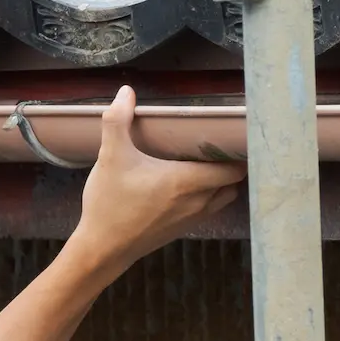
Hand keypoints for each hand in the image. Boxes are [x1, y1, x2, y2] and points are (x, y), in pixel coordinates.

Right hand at [73, 86, 245, 271]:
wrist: (102, 249)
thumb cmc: (109, 203)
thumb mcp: (110, 158)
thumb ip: (118, 122)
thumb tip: (126, 92)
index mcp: (187, 181)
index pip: (233, 167)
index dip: (237, 151)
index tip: (231, 135)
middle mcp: (198, 201)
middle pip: (233, 182)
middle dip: (232, 164)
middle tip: (218, 145)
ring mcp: (192, 218)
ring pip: (224, 198)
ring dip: (222, 182)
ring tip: (208, 164)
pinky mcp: (182, 229)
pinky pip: (209, 209)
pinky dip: (209, 197)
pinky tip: (188, 186)